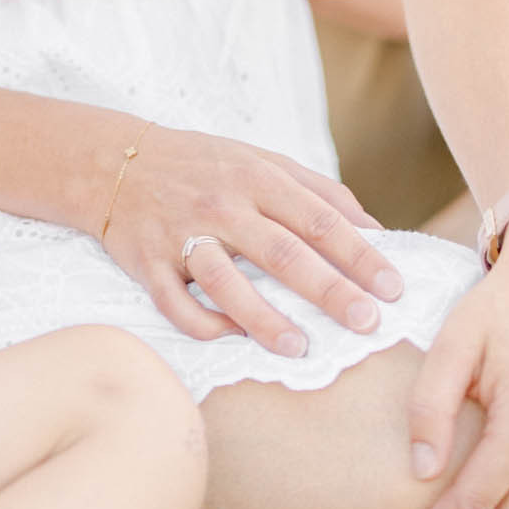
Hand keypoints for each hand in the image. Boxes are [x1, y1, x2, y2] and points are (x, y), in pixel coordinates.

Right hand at [104, 124, 404, 355]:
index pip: (319, 219)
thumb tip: (376, 231)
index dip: (359, 254)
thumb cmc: (203, 165)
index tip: (393, 288)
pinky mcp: (147, 263)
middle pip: (283, 253)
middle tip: (367, 323)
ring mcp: (182, 235)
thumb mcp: (262, 160)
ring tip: (300, 348)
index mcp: (256, 178)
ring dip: (265, 319)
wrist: (115, 162)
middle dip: (329, 291)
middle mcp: (222, 205)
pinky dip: (203, 324)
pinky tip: (230, 337)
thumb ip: (319, 192)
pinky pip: (175, 304)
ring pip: (226, 284)